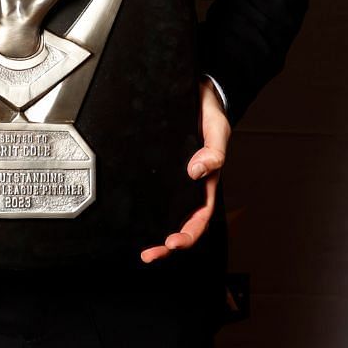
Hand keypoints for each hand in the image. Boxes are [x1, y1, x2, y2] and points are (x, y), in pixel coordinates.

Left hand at [140, 78, 229, 262]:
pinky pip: (151, 196)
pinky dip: (142, 214)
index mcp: (205, 181)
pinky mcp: (157, 171)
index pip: (200, 215)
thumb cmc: (211, 112)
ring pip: (164, 215)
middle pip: (181, 223)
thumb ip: (214, 150)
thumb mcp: (218, 128)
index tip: (175, 241)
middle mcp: (188, 186)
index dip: (189, 233)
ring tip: (143, 251)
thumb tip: (197, 170)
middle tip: (151, 254)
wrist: (196, 92)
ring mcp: (172, 181)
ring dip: (155, 235)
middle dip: (168, 245)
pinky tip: (130, 221)